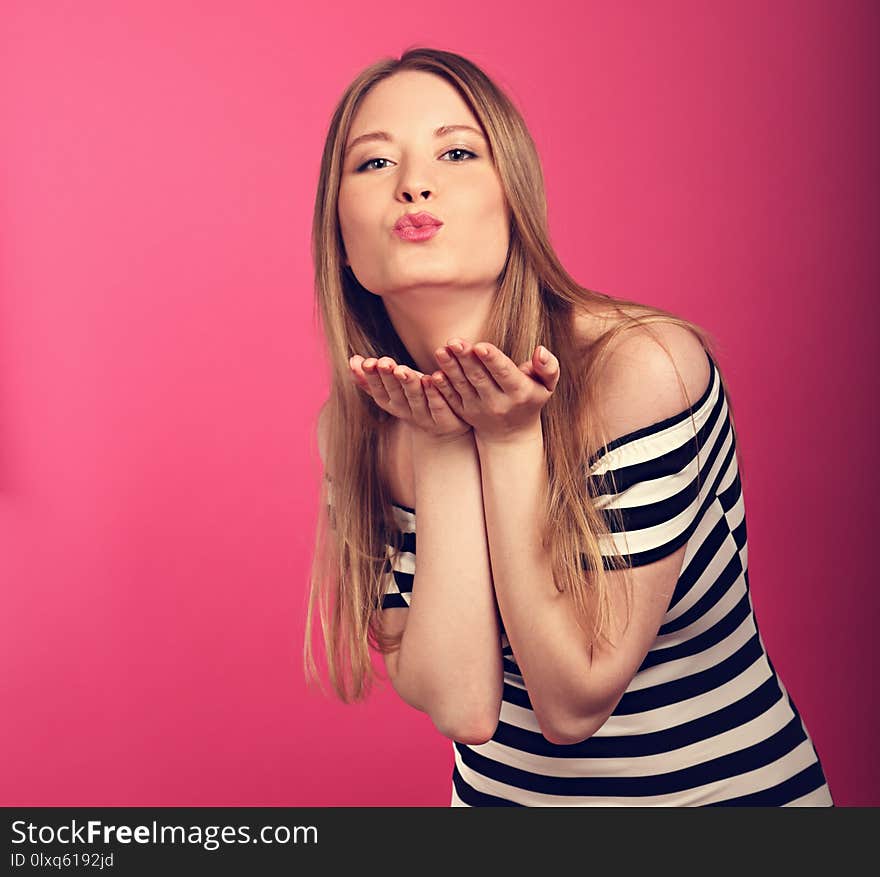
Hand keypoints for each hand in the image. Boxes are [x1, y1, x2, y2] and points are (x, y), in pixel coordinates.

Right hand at [348, 354, 471, 439]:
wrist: (445, 427)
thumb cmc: (416, 400)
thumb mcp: (394, 388)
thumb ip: (372, 378)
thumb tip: (353, 360)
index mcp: (392, 404)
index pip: (379, 391)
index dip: (373, 378)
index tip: (368, 363)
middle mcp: (406, 412)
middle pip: (396, 394)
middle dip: (389, 378)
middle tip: (384, 363)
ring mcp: (425, 418)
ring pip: (415, 398)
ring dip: (409, 383)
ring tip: (402, 370)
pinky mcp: (444, 421)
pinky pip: (438, 406)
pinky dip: (433, 393)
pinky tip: (431, 378)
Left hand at [428, 338, 559, 442]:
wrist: (511, 433)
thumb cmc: (531, 399)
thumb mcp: (547, 386)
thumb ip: (549, 367)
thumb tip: (540, 350)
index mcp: (519, 392)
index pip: (505, 373)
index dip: (492, 360)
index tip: (480, 346)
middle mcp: (498, 402)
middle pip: (480, 378)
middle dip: (466, 359)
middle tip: (454, 341)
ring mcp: (478, 409)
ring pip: (462, 386)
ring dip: (450, 368)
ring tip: (441, 350)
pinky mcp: (463, 412)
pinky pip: (451, 398)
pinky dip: (442, 387)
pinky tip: (433, 373)